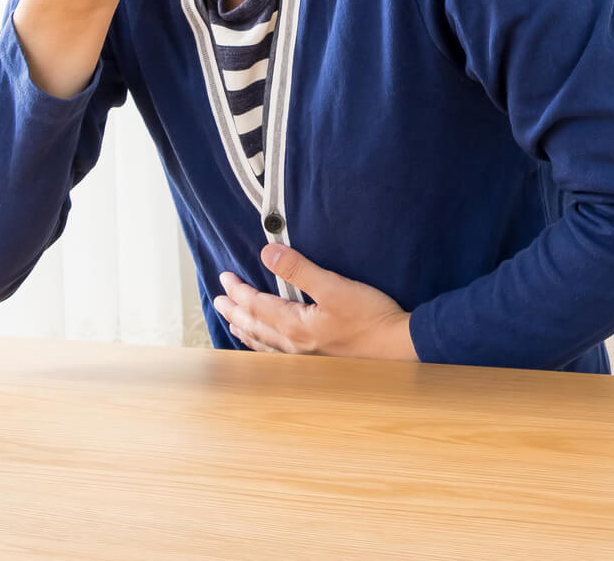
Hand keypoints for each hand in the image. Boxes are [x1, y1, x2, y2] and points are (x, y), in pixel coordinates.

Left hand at [213, 245, 417, 360]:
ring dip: (245, 329)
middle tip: (217, 300)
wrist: (397, 347)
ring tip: (233, 323)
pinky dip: (262, 346)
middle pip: (254, 326)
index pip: (256, 305)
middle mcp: (294, 345)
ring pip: (263, 343)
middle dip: (234, 310)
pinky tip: (267, 346)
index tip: (224, 277)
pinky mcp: (317, 359)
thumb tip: (267, 253)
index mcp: (294, 325)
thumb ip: (300, 269)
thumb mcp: (335, 286)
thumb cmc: (370, 316)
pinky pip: (277, 353)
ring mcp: (304, 356)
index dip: (238, 291)